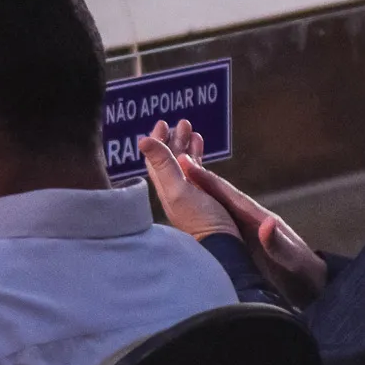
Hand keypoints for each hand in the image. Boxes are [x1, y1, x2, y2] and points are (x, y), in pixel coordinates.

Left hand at [140, 122, 239, 242]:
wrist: (221, 243)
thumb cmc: (199, 219)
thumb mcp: (178, 189)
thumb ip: (163, 164)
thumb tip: (143, 140)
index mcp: (164, 186)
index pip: (155, 158)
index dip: (157, 140)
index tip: (163, 123)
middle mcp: (174, 188)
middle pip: (169, 158)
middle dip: (173, 138)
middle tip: (181, 122)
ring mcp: (188, 192)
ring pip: (183, 162)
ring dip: (185, 145)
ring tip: (191, 129)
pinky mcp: (204, 196)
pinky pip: (197, 170)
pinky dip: (197, 156)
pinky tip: (201, 148)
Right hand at [182, 157, 329, 303]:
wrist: (315, 285)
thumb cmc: (303, 273)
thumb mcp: (290, 259)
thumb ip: (277, 243)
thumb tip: (267, 224)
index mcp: (259, 220)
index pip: (229, 196)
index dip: (207, 180)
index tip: (185, 163)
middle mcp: (252, 220)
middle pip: (220, 196)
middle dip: (198, 180)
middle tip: (173, 160)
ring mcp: (249, 230)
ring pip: (219, 208)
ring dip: (200, 194)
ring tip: (177, 179)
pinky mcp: (247, 242)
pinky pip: (222, 224)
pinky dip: (207, 214)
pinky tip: (194, 212)